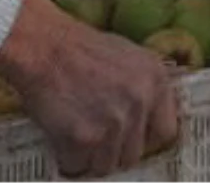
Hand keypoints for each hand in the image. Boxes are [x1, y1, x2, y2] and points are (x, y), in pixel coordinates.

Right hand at [0, 0, 177, 176]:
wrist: (43, 45)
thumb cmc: (80, 48)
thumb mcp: (127, 56)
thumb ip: (143, 88)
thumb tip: (147, 119)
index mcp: (156, 80)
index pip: (166, 132)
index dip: (146, 138)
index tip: (132, 138)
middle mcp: (140, 102)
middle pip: (134, 154)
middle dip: (114, 148)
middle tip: (95, 130)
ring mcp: (114, 122)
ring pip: (106, 165)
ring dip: (90, 155)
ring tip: (76, 127)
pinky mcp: (86, 138)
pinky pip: (77, 166)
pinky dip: (66, 156)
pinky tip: (61, 131)